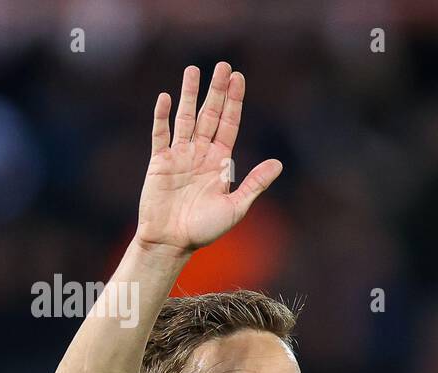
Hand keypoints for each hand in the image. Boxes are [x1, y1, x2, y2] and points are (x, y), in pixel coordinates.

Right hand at [135, 62, 282, 253]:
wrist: (173, 242)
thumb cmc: (205, 229)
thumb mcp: (236, 206)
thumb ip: (255, 183)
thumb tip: (279, 163)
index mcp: (220, 163)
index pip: (229, 125)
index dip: (234, 102)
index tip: (239, 78)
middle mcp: (200, 154)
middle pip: (210, 115)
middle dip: (217, 91)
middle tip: (223, 66)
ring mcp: (179, 156)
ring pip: (186, 118)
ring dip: (190, 95)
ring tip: (194, 70)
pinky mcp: (159, 162)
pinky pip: (160, 134)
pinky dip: (162, 117)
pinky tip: (165, 98)